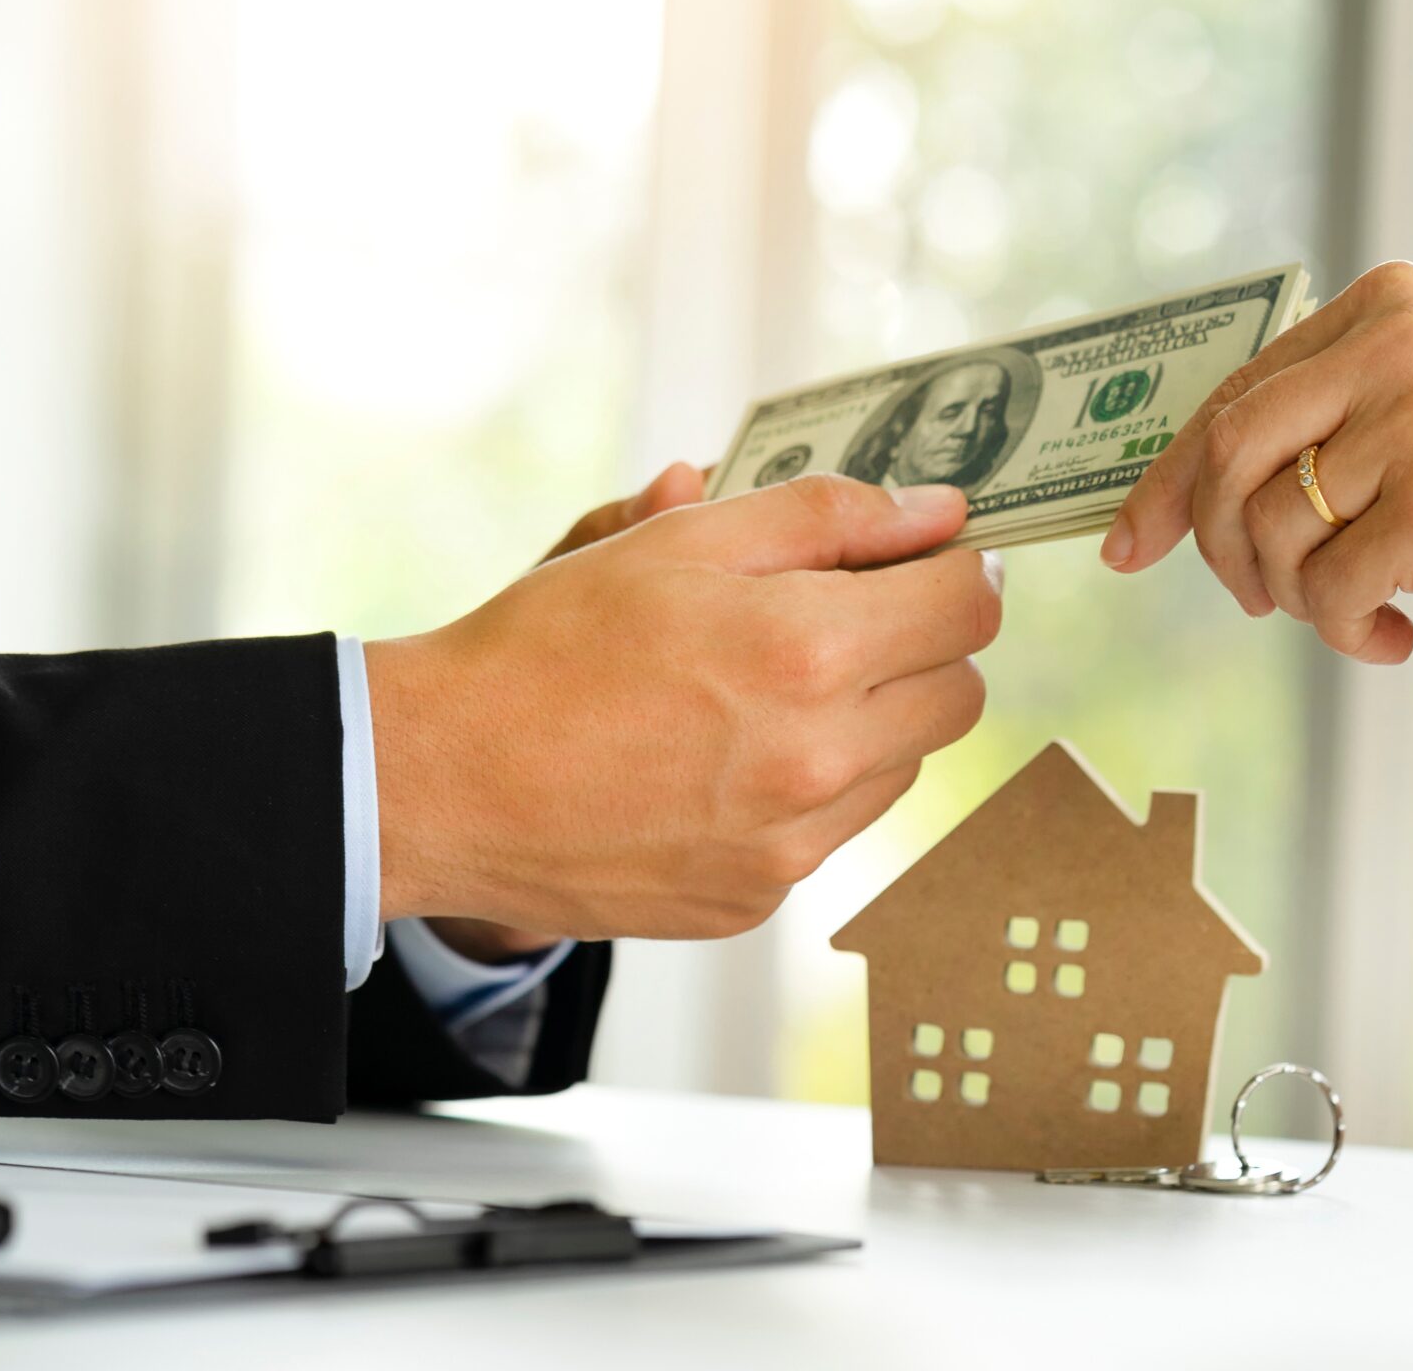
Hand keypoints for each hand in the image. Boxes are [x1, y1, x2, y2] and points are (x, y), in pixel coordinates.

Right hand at [368, 475, 1000, 941]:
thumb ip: (826, 517)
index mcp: (808, 652)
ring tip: (757, 693)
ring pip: (901, 767)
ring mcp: (791, 844)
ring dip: (866, 722)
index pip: (970, 609)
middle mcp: (818, 761)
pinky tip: (717, 761)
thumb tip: (941, 513)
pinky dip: (804, 790)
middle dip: (920, 646)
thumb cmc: (547, 645)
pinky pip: (831, 831)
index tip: (919, 562)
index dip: (954, 571)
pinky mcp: (756, 899)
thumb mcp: (678, 544)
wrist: (442, 780)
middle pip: (959, 694)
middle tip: (838, 618)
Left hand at [1101, 260, 1412, 705]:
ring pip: (1269, 529)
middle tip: (1258, 600)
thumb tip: (1180, 493)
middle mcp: (1399, 341)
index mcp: (1390, 303)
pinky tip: (1396, 639)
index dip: (1167, 480)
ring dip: (1293, 599)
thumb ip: (1329, 422)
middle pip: (1228, 455)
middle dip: (1219, 547)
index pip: (1233, 393)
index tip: (1129, 544)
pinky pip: (1324, 591)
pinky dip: (1343, 633)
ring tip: (1358, 614)